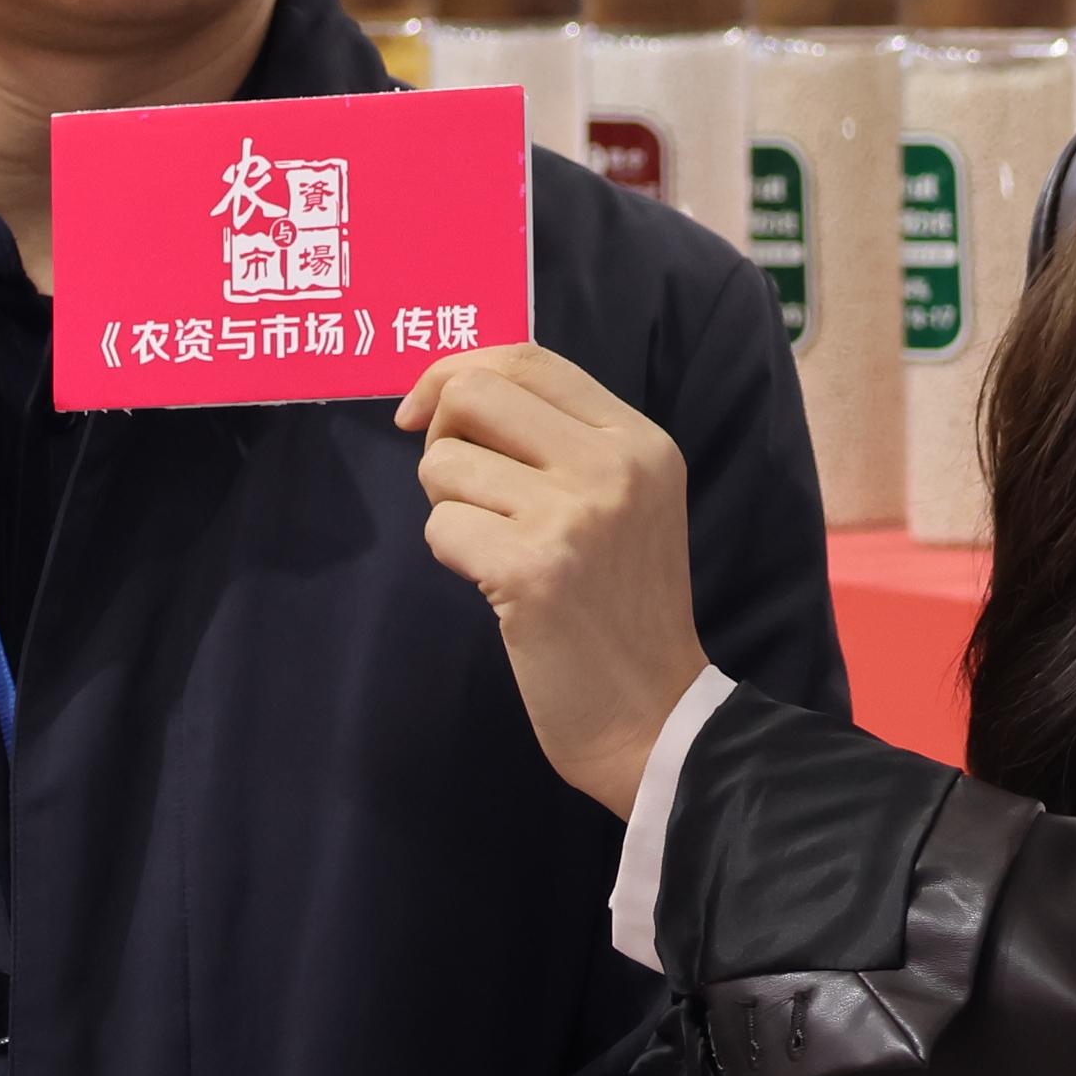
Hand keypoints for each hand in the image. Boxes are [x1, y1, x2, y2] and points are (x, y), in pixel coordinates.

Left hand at [397, 344, 714, 814]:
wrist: (654, 716)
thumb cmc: (622, 609)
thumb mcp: (625, 502)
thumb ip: (559, 441)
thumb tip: (450, 393)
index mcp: (639, 441)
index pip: (527, 359)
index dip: (456, 371)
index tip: (421, 409)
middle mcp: (613, 466)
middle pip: (475, 393)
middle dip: (440, 435)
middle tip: (462, 490)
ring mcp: (574, 515)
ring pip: (445, 464)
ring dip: (449, 508)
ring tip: (497, 550)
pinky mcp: (532, 568)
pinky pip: (441, 527)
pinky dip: (452, 557)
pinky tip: (497, 588)